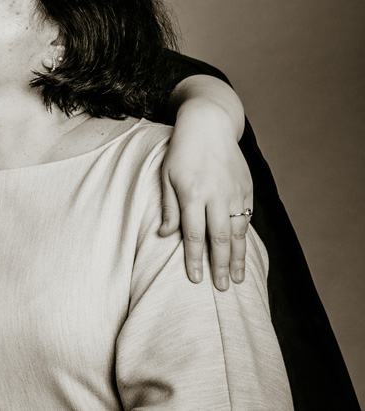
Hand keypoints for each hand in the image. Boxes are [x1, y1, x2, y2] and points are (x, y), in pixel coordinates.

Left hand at [158, 102, 252, 290]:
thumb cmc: (181, 151)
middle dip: (221, 265)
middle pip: (221, 238)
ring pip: (239, 231)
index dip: (195, 259)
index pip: (195, 235)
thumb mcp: (166, 176)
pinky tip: (244, 251)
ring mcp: (235, 191)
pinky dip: (246, 236)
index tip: (195, 279)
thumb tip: (165, 235)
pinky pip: (247, 217)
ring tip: (239, 277)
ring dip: (239, 256)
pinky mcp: (246, 187)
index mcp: (193, 193)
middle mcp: (217, 195)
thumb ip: (168, 207)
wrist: (209, 124)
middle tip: (224, 288)